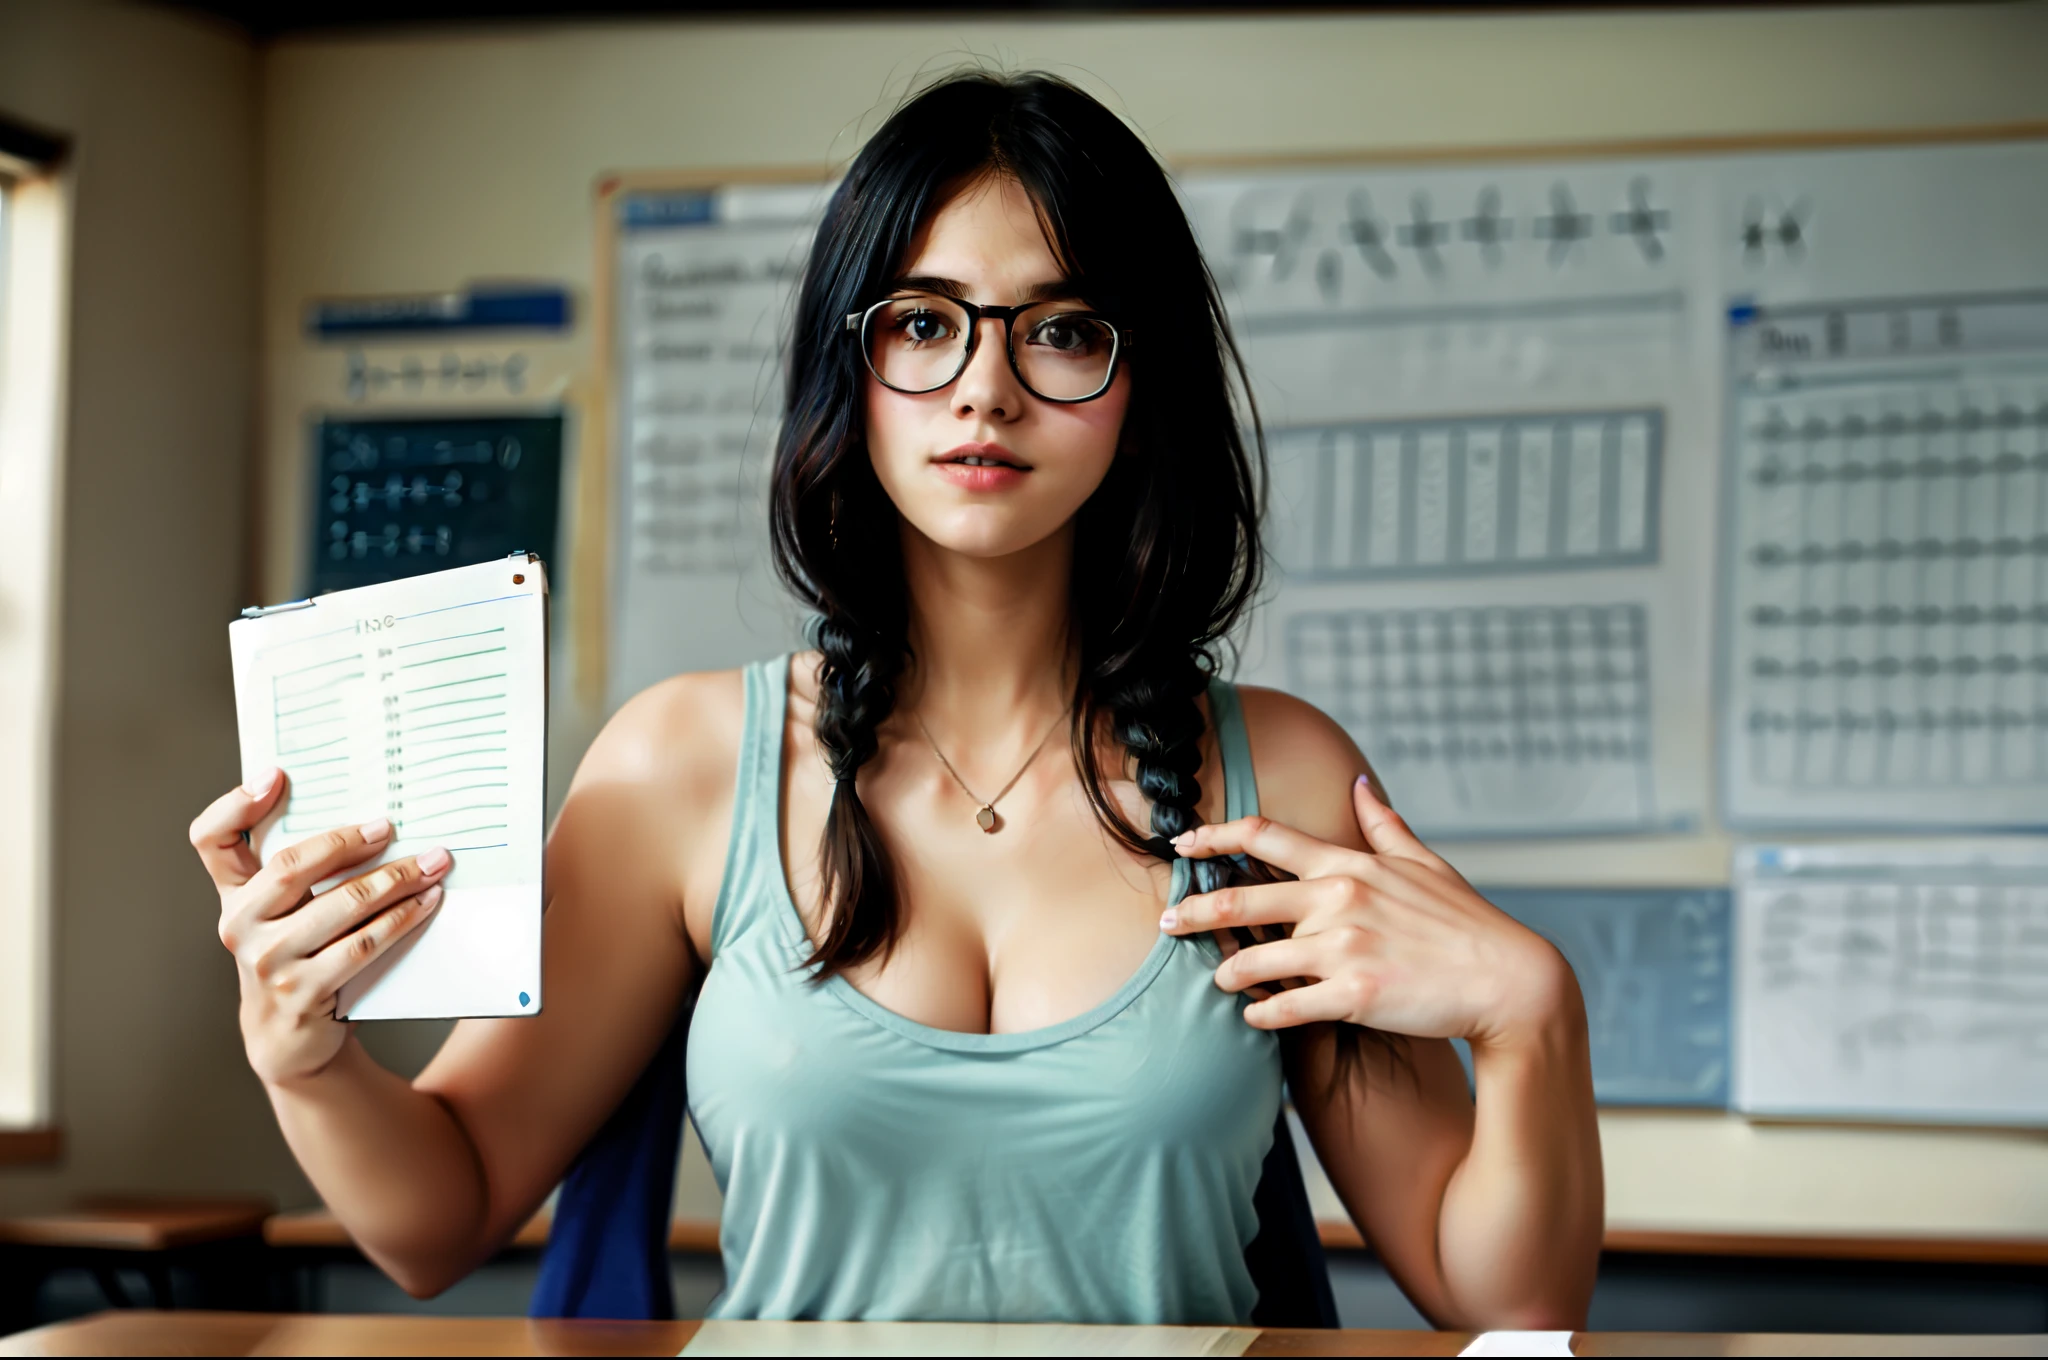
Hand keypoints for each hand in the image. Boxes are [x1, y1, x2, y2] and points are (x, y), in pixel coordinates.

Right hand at [189, 768, 451, 1085]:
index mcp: (233, 894)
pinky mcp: (303, 991)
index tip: (276, 775)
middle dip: (346, 842)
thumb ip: (299, 871)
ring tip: (432, 864)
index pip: (210, 839)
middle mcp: (240, 924)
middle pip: (289, 866)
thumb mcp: (283, 913)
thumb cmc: (297, 956)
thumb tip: (368, 817)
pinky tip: (426, 903)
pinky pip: (363, 945)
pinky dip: (401, 920)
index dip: (234, 804)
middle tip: (390, 826)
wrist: (290, 1036)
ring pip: (340, 905)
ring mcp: (269, 961)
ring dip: (395, 880)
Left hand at [1160, 776, 1572, 1050]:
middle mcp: (1338, 900)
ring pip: (1254, 960)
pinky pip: (1285, 1007)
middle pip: (1239, 899)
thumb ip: (1385, 825)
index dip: (1215, 836)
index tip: (1183, 845)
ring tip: (1219, 982)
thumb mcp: (1426, 864)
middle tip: (1165, 922)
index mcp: (1350, 865)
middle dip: (1193, 912)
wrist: (1510, 982)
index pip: (1265, 836)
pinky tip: (1253, 1017)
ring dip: (1228, 974)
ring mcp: (1344, 949)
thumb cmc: (1467, 923)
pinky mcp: (1352, 996)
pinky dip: (1261, 1014)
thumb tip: (1361, 784)